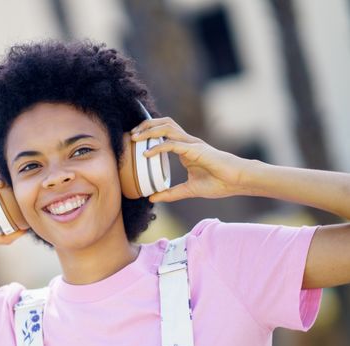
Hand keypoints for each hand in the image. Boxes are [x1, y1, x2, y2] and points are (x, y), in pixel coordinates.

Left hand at [130, 117, 249, 201]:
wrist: (238, 182)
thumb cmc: (219, 183)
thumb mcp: (189, 190)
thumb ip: (170, 193)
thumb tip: (152, 198)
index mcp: (186, 149)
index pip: (164, 133)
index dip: (149, 133)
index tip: (134, 140)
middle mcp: (188, 142)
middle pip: (164, 124)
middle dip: (146, 126)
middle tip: (131, 135)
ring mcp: (192, 144)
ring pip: (167, 128)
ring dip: (149, 130)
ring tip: (136, 138)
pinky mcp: (196, 149)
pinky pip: (173, 144)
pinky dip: (158, 147)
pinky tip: (147, 154)